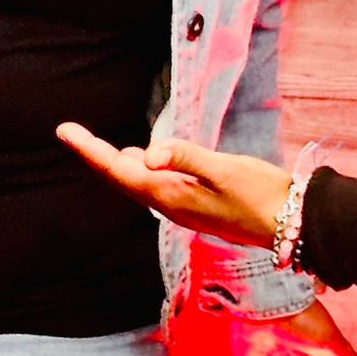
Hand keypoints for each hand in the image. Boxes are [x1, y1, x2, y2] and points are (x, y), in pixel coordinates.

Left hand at [55, 122, 291, 245]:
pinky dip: (139, 169)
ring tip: (93, 145)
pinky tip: (140, 159)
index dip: (90, 150)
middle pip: (121, 178)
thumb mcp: (224, 170)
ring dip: (114, 163)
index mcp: (170, 197)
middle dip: (94, 154)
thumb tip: (148, 154)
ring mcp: (183, 207)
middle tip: (69, 132)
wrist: (292, 224)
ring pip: (137, 183)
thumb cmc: (261, 194)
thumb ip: (186, 158)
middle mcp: (170, 205)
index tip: (64, 131)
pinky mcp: (196, 205)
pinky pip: (155, 186)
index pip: (119, 169)